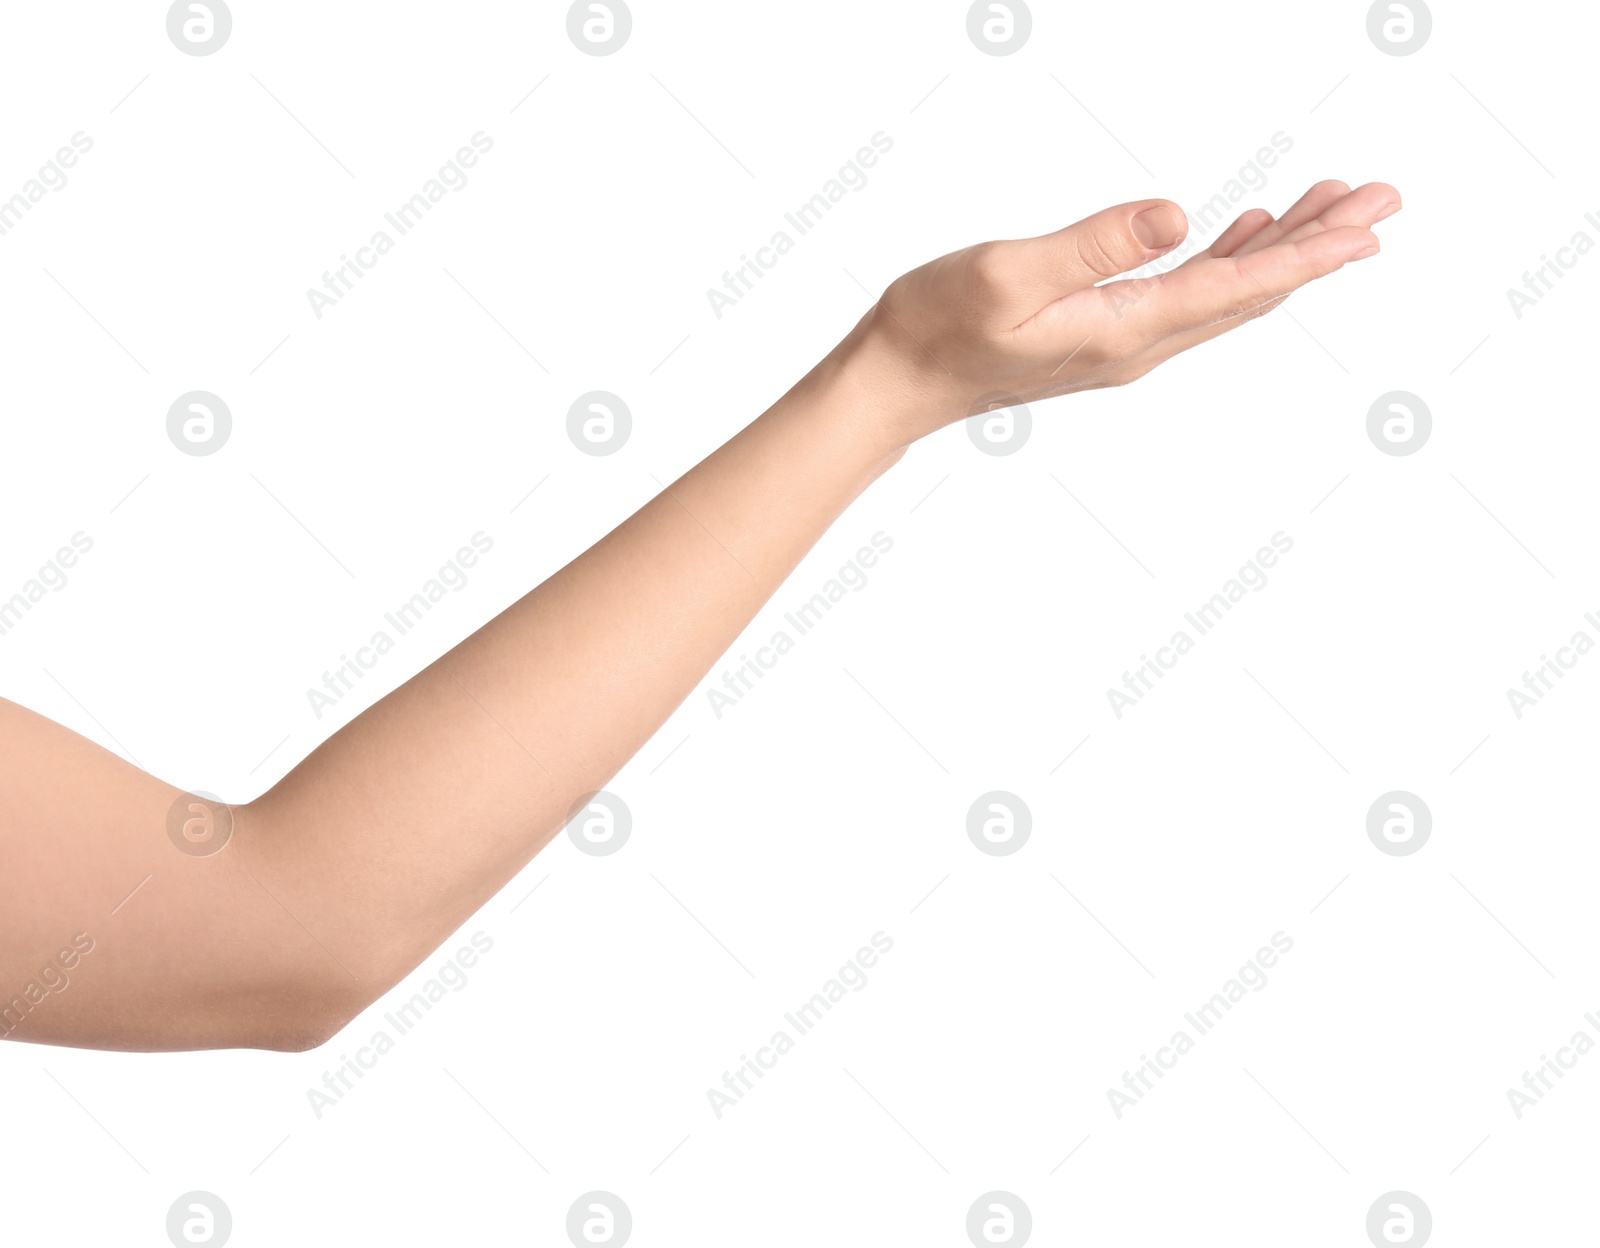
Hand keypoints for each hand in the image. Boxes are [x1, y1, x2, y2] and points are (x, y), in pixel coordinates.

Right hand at [856, 179, 1399, 447]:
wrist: (899, 380)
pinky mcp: (1105, 333)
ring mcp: (1124, 343)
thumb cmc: (939, 325)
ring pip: (1226, 292)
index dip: (1306, 253)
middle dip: (1319, 244)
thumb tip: (1176, 216)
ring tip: (1334, 204)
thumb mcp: (1009, 275)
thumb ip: (1093, 246)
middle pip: (1249, 291)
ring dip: (1282, 250)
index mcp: (1124, 332)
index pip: (1235, 287)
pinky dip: (1229, 258)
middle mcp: (1138, 346)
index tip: (1368, 225)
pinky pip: (1189, 295)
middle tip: (1381, 200)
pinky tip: (1242, 228)